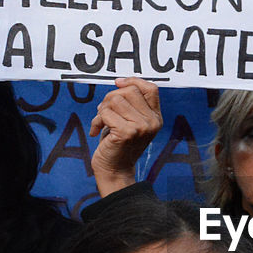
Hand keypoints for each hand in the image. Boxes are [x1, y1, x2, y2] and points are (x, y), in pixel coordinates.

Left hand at [90, 77, 162, 195]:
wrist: (114, 170)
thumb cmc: (118, 144)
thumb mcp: (130, 121)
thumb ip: (131, 104)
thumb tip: (119, 82)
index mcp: (156, 117)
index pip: (151, 88)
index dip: (133, 81)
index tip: (118, 84)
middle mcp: (152, 122)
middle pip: (129, 91)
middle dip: (110, 98)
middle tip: (104, 112)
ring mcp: (141, 127)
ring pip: (115, 100)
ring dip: (102, 110)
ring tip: (101, 122)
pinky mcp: (127, 133)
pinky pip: (106, 113)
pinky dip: (97, 121)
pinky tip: (97, 131)